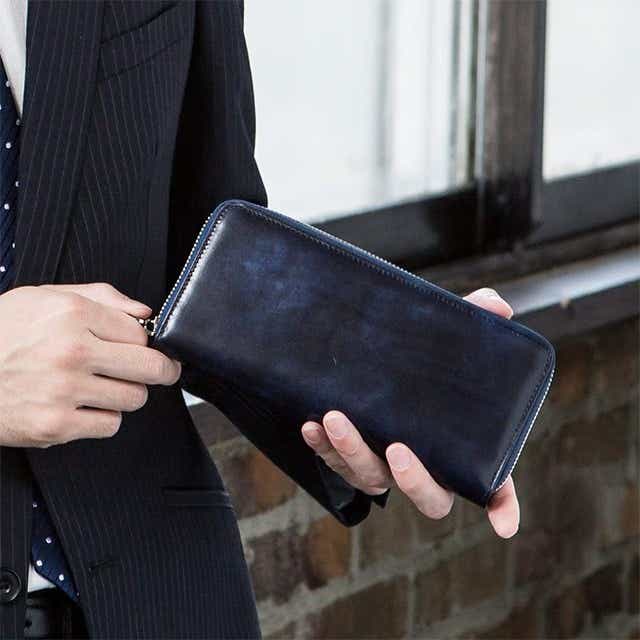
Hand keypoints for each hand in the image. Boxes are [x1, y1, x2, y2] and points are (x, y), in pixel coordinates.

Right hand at [0, 283, 180, 447]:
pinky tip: (82, 405)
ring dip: (126, 394)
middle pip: (150, 368)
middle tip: (158, 371)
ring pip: (134, 398)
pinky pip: (110, 425)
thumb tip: (145, 313)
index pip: (143, 333)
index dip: (146, 341)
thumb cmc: (0, 331)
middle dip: (159, 370)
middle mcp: (72, 351)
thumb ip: (101, 297)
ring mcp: (64, 392)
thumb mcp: (44, 297)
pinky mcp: (54, 426)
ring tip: (102, 385)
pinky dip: (102, 418)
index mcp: (73, 314)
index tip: (144, 347)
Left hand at [301, 287, 519, 537]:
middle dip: (413, 479)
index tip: (504, 523)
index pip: (491, 486)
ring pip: (372, 478)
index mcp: (459, 450)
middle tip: (398, 448)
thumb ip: (475, 319)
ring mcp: (383, 467)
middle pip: (428, 496)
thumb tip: (497, 307)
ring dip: (353, 453)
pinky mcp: (347, 458)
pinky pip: (334, 462)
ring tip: (337, 418)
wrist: (371, 361)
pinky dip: (323, 446)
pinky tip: (312, 424)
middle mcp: (422, 466)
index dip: (502, 506)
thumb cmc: (421, 362)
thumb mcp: (446, 341)